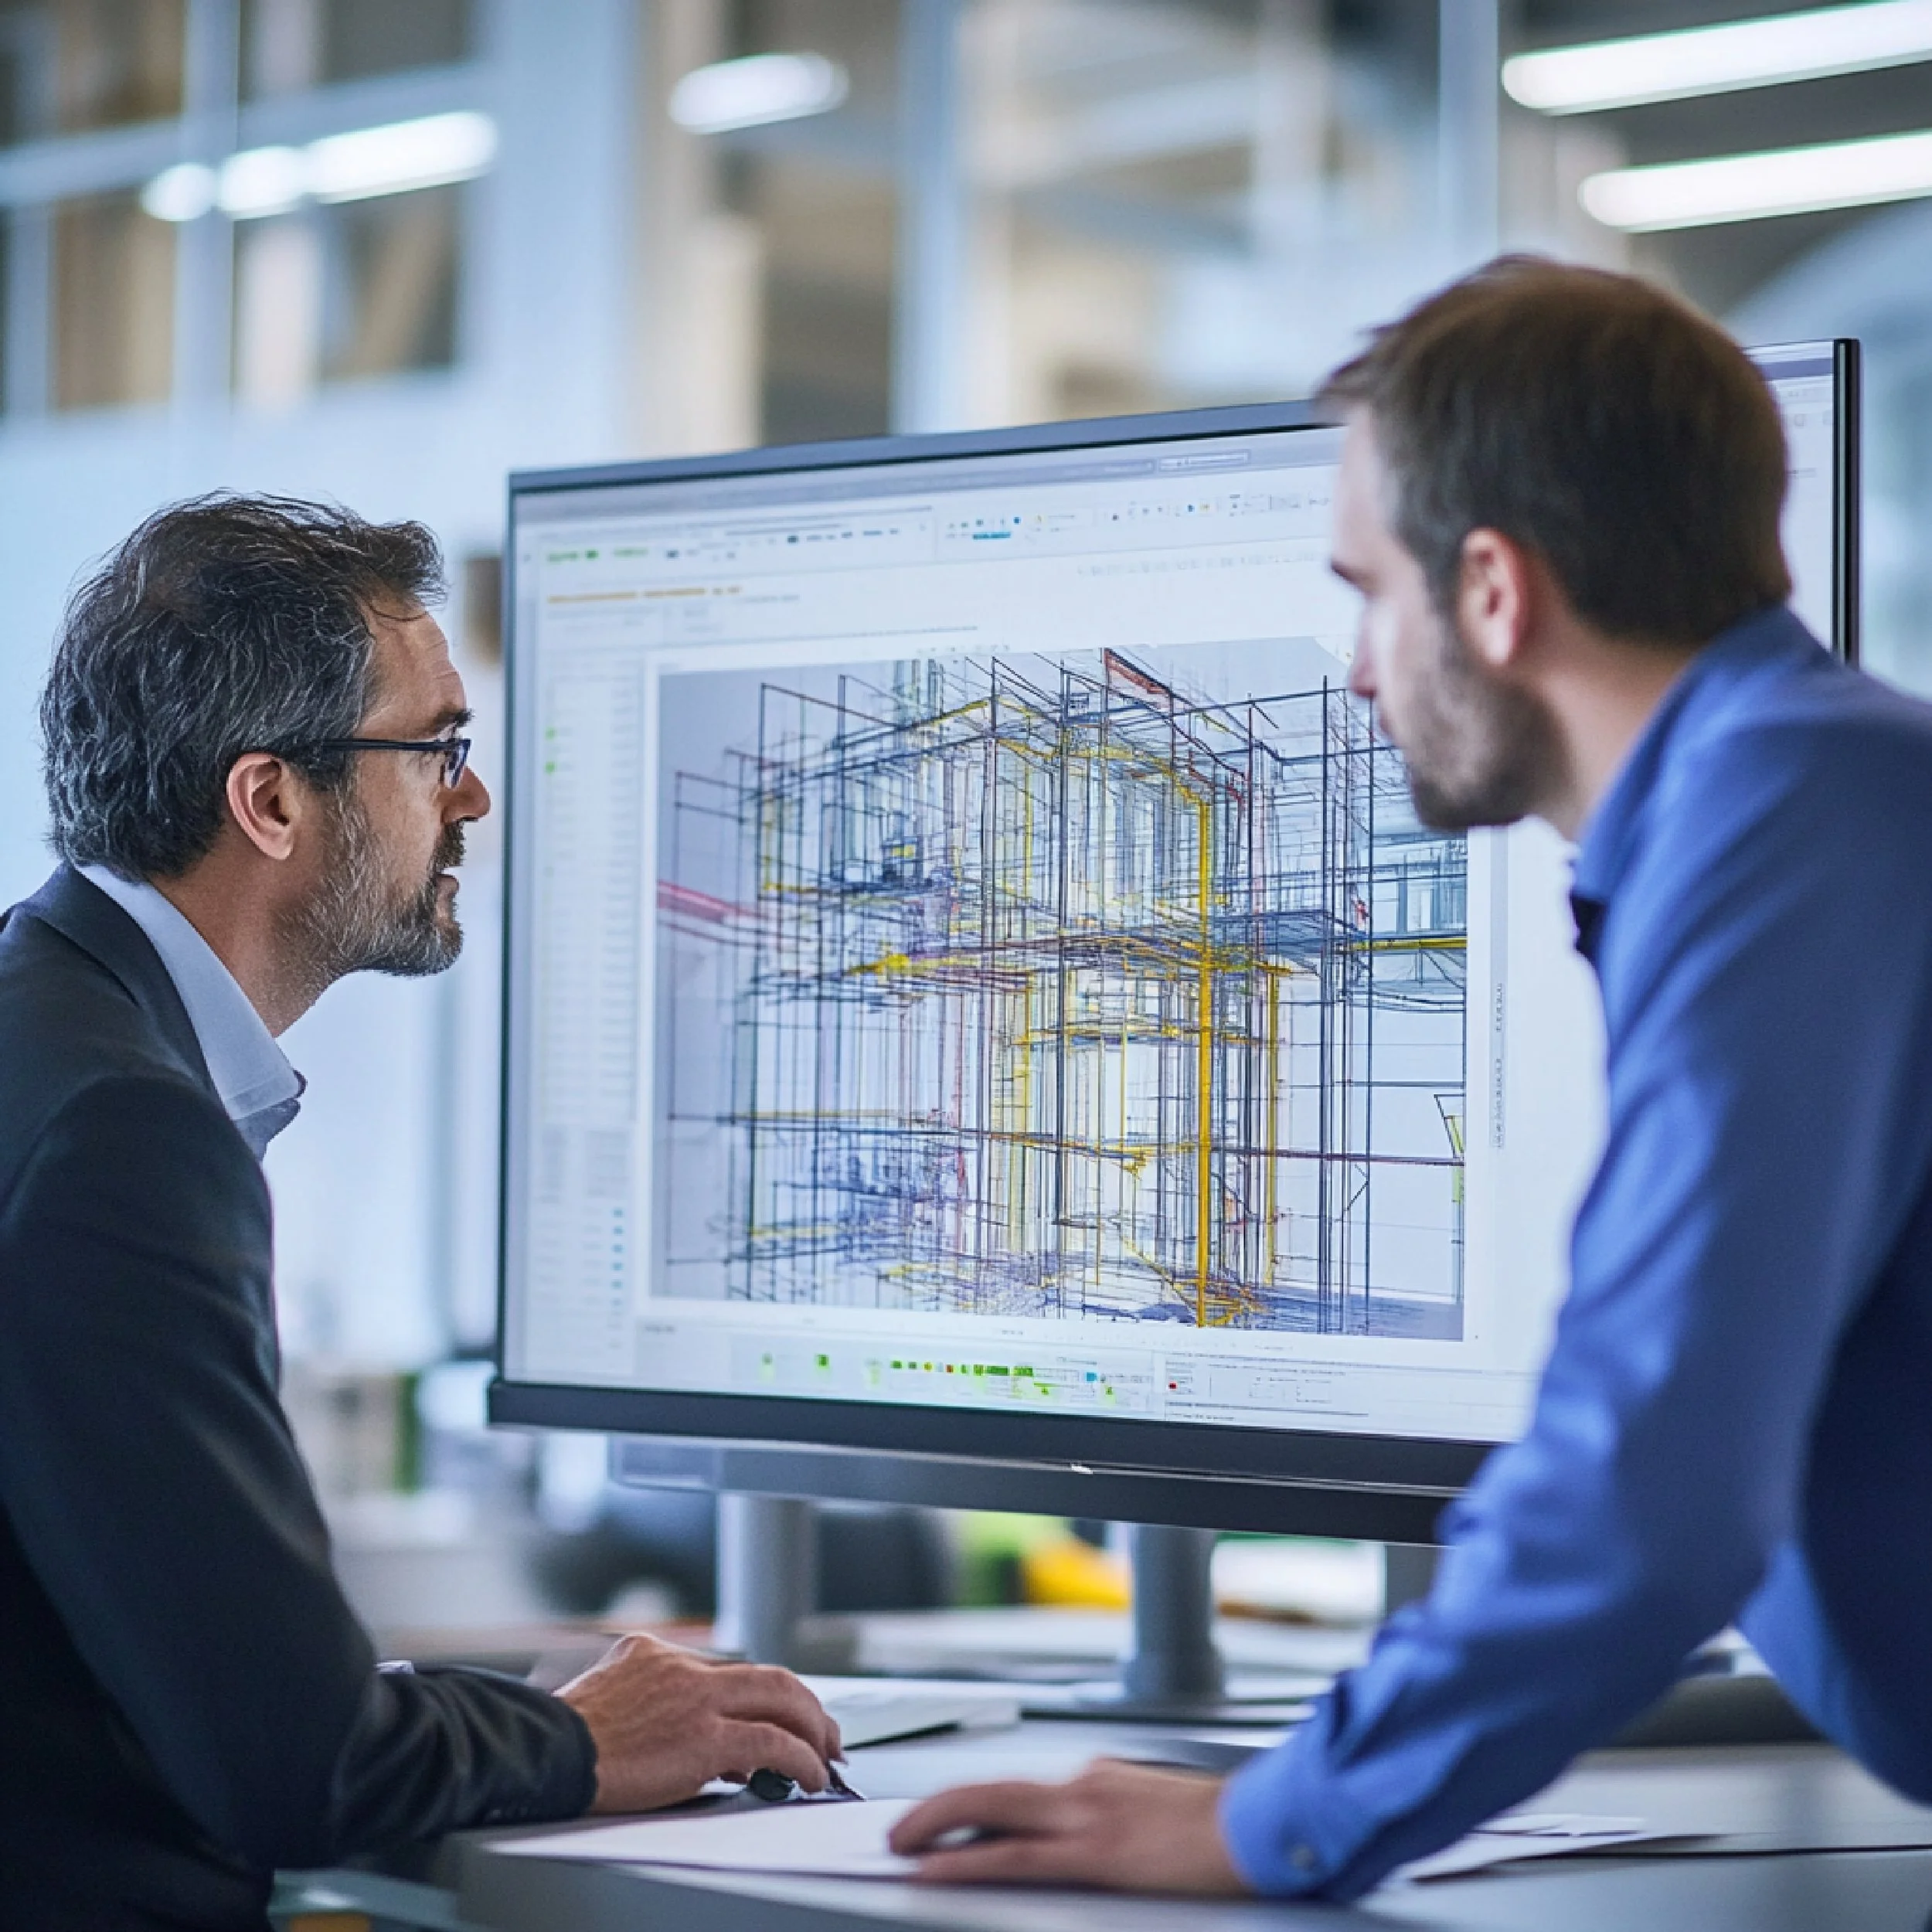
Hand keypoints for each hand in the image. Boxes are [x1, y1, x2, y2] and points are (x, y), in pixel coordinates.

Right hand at [555, 1633, 840, 1813]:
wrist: (543, 1754)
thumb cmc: (564, 1744)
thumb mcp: (612, 1703)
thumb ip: (660, 1710)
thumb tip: (713, 1750)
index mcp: (655, 1653)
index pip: (727, 1672)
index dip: (760, 1699)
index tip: (777, 1720)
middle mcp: (682, 1666)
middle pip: (767, 1675)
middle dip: (806, 1706)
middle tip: (825, 1733)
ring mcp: (695, 1698)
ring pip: (781, 1698)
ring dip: (813, 1729)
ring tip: (827, 1755)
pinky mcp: (702, 1736)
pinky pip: (772, 1742)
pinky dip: (801, 1758)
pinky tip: (810, 1775)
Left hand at [888, 1759, 1249, 1894]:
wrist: (1264, 1826)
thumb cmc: (1220, 1829)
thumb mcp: (1153, 1812)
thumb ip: (1109, 1816)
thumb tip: (1077, 1839)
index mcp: (1097, 1779)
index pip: (1015, 1791)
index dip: (967, 1805)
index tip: (937, 1820)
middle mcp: (1083, 1786)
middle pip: (988, 1790)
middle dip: (934, 1809)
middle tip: (897, 1831)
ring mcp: (1086, 1815)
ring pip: (989, 1812)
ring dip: (935, 1826)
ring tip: (900, 1845)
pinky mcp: (1097, 1851)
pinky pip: (1014, 1855)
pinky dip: (967, 1859)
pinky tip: (937, 1869)